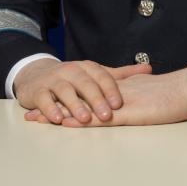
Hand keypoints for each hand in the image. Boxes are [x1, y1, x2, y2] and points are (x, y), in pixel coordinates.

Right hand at [16, 58, 150, 124]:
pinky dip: (50, 108)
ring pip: (64, 90)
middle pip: (84, 83)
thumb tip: (149, 68)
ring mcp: (53, 80)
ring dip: (74, 104)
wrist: (37, 75)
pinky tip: (57, 118)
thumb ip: (121, 75)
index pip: (101, 76)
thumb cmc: (73, 78)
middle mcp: (71, 71)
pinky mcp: (37, 91)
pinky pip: (44, 99)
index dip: (110, 89)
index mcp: (87, 67)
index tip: (118, 104)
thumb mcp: (96, 74)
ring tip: (84, 118)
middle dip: (95, 99)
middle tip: (105, 115)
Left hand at [27, 66, 186, 126]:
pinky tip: (67, 123)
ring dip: (60, 114)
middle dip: (54, 106)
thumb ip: (135, 92)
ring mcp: (120, 103)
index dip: (66, 97)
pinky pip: (100, 118)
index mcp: (119, 89)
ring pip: (84, 108)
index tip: (47, 101)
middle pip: (78, 100)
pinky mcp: (128, 113)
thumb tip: (123, 97)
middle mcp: (114, 94)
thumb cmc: (173, 93)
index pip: (86, 92)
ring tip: (37, 119)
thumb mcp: (149, 92)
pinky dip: (82, 120)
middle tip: (30, 113)